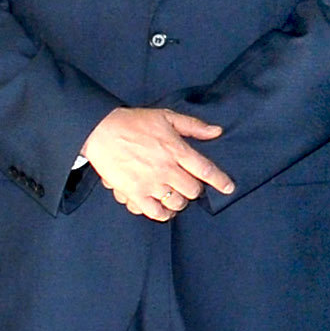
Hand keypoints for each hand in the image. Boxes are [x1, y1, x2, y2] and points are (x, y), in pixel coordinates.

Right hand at [81, 107, 232, 221]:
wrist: (101, 131)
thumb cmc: (134, 122)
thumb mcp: (166, 117)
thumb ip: (193, 126)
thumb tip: (217, 131)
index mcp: (176, 150)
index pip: (206, 170)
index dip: (220, 181)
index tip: (229, 188)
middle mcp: (166, 169)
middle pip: (193, 191)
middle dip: (194, 190)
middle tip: (188, 185)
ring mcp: (150, 183)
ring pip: (177, 204)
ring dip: (179, 202)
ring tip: (175, 197)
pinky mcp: (134, 193)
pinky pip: (154, 212)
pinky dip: (161, 213)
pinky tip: (162, 208)